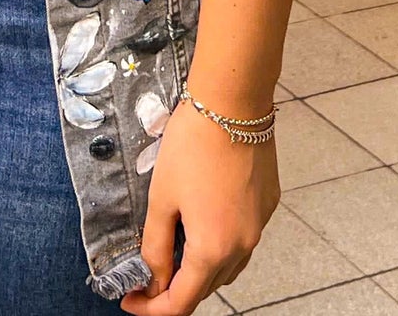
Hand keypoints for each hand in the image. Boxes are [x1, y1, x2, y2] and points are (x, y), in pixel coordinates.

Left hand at [120, 100, 280, 314]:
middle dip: (174, 288)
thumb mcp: (161, 197)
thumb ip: (154, 246)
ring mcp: (259, 226)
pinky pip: (242, 238)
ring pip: (227, 266)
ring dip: (200, 268)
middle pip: (206, 287)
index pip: (181, 302)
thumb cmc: (192, 145)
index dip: (151, 308)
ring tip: (173, 249)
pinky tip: (203, 219)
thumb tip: (152, 281)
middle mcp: (242, 246)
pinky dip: (221, 242)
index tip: (129, 300)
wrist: (233, 102)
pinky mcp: (267, 205)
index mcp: (212, 250)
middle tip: (146, 275)